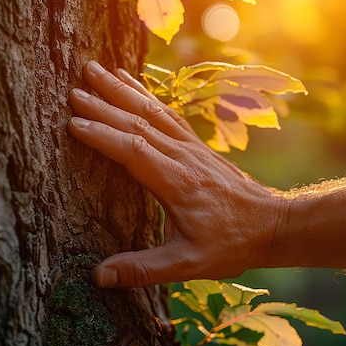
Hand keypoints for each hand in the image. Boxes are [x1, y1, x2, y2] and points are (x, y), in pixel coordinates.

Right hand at [68, 61, 283, 286]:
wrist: (272, 225)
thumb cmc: (231, 244)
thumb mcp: (188, 265)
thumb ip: (143, 270)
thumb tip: (98, 276)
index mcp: (177, 182)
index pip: (133, 149)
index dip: (103, 135)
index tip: (73, 122)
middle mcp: (183, 157)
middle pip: (138, 122)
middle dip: (104, 104)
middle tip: (73, 89)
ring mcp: (191, 147)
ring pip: (152, 111)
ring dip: (122, 89)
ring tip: (95, 68)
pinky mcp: (196, 145)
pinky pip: (167, 113)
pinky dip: (146, 94)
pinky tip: (132, 81)